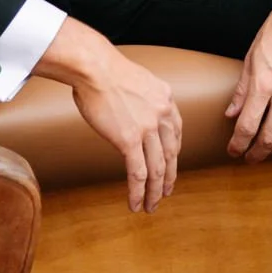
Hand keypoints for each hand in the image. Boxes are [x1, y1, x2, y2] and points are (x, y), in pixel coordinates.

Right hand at [35, 18, 181, 212]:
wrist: (95, 67)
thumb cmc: (106, 70)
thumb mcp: (138, 81)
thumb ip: (143, 98)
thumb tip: (135, 110)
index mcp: (165, 99)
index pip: (176, 133)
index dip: (174, 154)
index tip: (169, 165)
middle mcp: (162, 114)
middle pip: (170, 154)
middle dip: (168, 177)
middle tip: (165, 192)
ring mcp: (147, 128)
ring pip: (157, 169)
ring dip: (155, 192)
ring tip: (152, 205)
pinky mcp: (129, 140)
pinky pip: (137, 173)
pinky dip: (138, 192)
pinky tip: (136, 204)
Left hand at [225, 0, 271, 163]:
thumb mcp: (250, 59)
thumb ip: (242, 91)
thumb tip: (232, 114)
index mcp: (263, 85)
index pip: (247, 127)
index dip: (238, 144)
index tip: (233, 151)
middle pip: (270, 137)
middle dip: (257, 153)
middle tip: (250, 158)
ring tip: (270, 149)